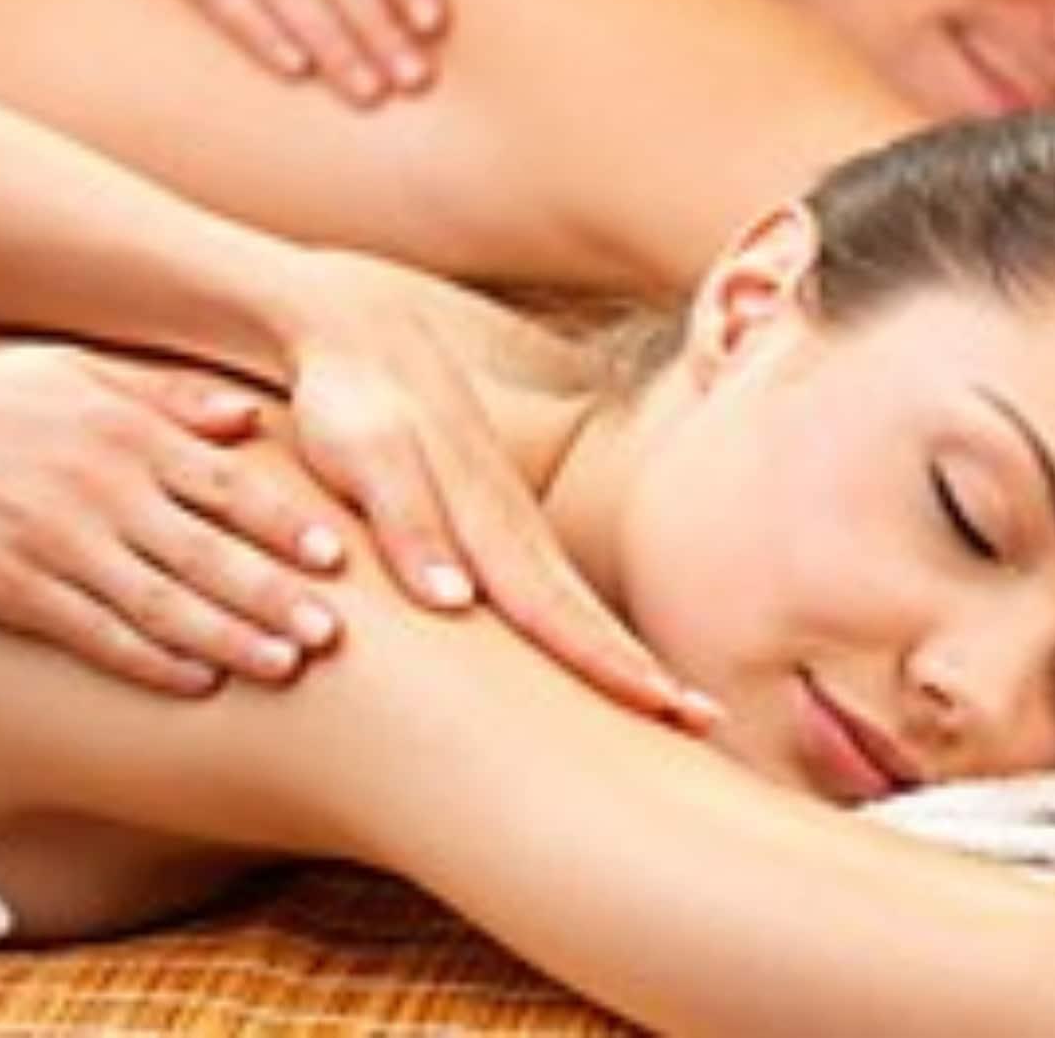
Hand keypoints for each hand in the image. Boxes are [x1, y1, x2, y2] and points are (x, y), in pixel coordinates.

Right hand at [0, 346, 355, 694]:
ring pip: (159, 602)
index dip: (284, 525)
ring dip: (226, 639)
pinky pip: (93, 633)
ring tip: (284, 667)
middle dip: (273, 596)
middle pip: (206, 552)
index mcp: (128, 433)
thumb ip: (174, 394)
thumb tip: (253, 416)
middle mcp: (101, 489)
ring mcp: (56, 543)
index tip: (336, 556)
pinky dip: (147, 660)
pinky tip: (195, 682)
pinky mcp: (13, 589)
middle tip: (332, 633)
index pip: (228, 485)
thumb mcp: (85, 370)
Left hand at [278, 253, 719, 731]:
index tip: (662, 706)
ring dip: (619, 654)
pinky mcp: (488, 517)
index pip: (554, 609)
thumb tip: (453, 602)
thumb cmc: (350, 397)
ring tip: (670, 704)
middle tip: (704, 725)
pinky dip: (580, 626)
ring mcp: (503, 520)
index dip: (606, 663)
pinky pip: (545, 586)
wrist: (354, 328)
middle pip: (581, 612)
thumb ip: (407, 523)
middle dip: (641, 670)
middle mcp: (507, 525)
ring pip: (570, 600)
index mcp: (484, 520)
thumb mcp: (366, 456)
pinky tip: (592, 655)